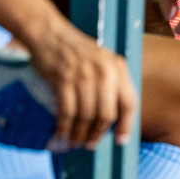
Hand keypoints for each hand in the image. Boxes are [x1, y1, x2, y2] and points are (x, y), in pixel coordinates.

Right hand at [23, 18, 137, 148]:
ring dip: (80, 134)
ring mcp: (83, 76)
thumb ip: (113, 82)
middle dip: (99, 134)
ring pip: (86, 116)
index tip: (121, 141)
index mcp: (118, 67)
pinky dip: (64, 127)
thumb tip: (115, 118)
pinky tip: (62, 134)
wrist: (50, 34)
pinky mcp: (63, 80)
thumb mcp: (104, 60)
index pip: (129, 103)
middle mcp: (104, 72)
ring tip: (76, 142)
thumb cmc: (77, 51)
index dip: (126, 125)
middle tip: (91, 144)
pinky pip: (67, 112)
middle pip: (107, 114)